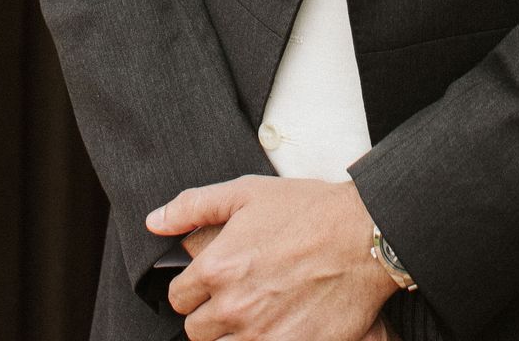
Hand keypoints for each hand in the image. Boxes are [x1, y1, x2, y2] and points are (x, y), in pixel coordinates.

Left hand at [147, 175, 390, 340]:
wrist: (364, 234)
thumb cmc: (309, 210)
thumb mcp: (248, 192)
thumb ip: (194, 206)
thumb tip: (155, 221)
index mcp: (217, 268)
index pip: (179, 297)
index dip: (195, 286)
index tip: (214, 280)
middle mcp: (233, 307)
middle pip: (197, 330)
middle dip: (212, 313)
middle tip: (240, 295)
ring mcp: (261, 335)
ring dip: (236, 334)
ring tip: (260, 312)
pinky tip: (279, 325)